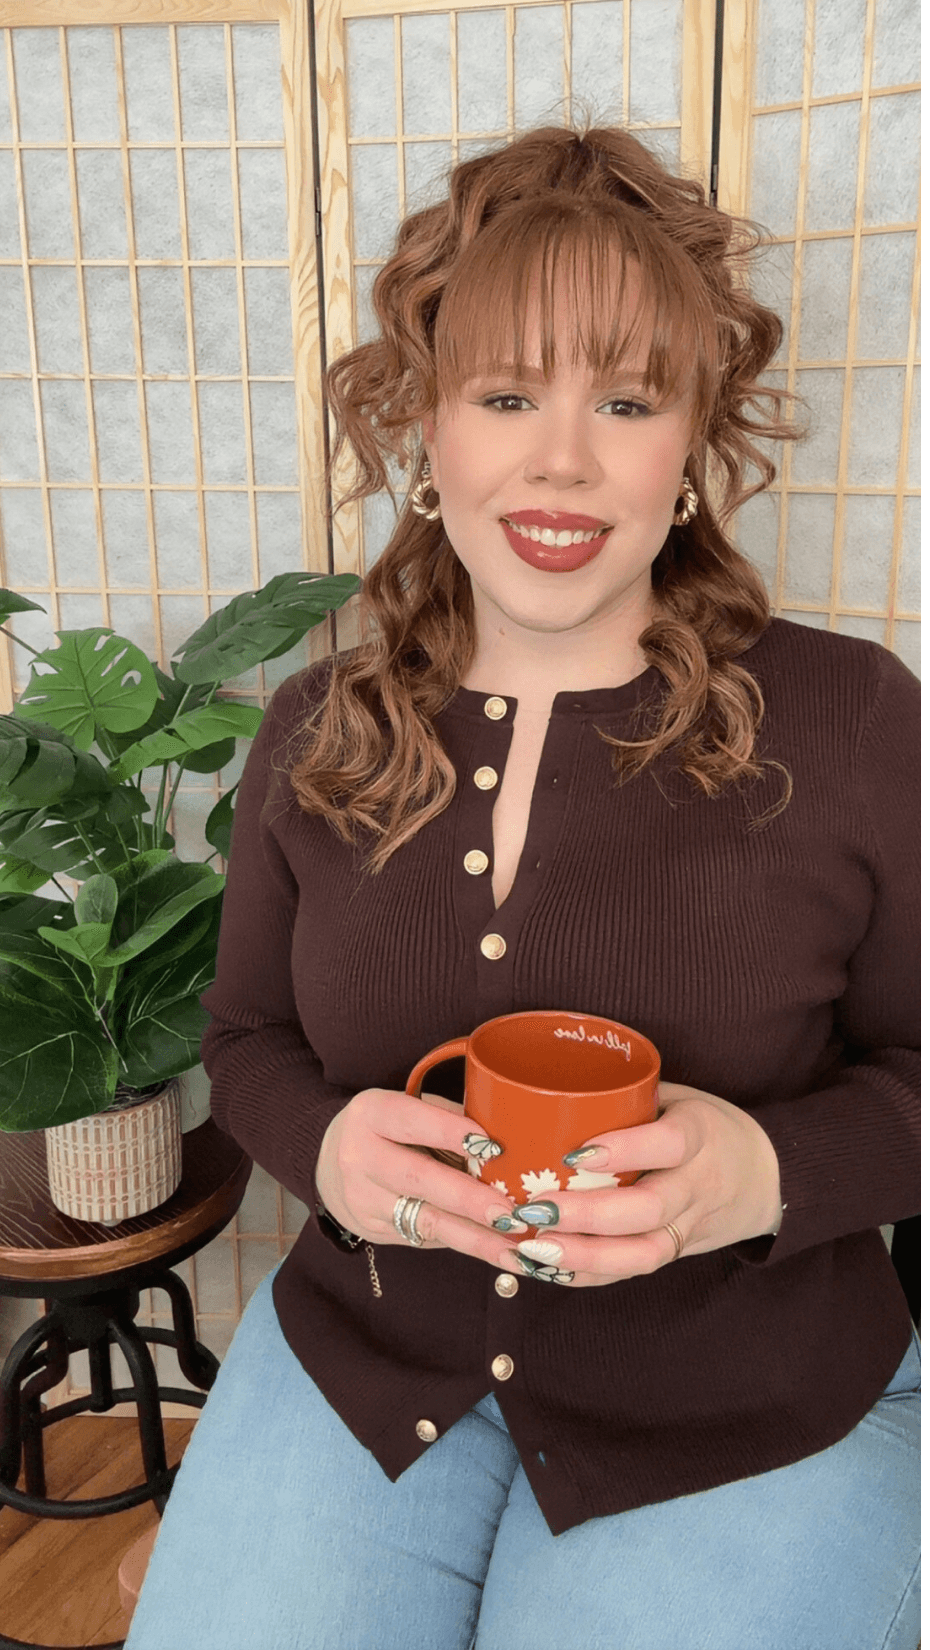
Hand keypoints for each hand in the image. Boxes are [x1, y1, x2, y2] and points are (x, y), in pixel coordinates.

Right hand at [315, 1088, 526, 1271]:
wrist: (330, 1162)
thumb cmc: (388, 1129)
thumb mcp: (408, 1108)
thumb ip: (448, 1119)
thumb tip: (502, 1142)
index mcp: (371, 1114)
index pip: (411, 1121)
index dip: (450, 1132)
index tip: (491, 1145)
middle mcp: (360, 1157)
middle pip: (417, 1179)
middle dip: (468, 1198)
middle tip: (510, 1212)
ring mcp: (364, 1199)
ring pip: (425, 1221)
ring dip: (476, 1238)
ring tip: (515, 1249)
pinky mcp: (375, 1231)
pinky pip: (427, 1238)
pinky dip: (466, 1244)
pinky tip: (499, 1252)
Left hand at [501, 1082, 783, 1286]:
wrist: (766, 1177)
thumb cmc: (706, 1126)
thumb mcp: (678, 1098)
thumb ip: (628, 1099)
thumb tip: (551, 1094)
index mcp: (700, 1133)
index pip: (670, 1144)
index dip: (625, 1150)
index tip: (574, 1154)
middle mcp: (699, 1183)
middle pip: (650, 1209)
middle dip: (588, 1215)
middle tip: (535, 1209)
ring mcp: (691, 1223)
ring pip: (644, 1252)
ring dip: (585, 1255)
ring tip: (533, 1247)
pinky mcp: (679, 1251)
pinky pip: (635, 1270)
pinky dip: (590, 1274)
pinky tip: (548, 1266)